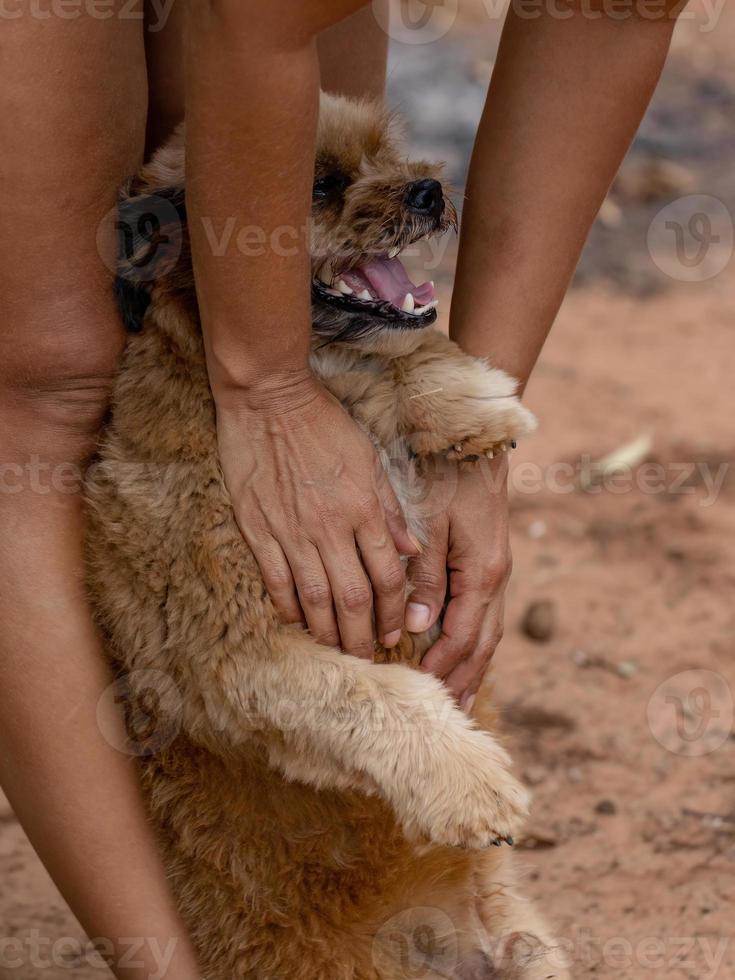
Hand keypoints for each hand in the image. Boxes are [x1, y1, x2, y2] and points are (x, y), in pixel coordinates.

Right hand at [215, 372, 418, 658]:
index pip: (388, 575)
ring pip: (315, 598)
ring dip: (328, 632)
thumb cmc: (324, 424)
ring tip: (336, 651)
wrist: (269, 397)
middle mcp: (331, 527)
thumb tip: (412, 549)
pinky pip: (276, 581)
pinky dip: (289, 609)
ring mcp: (292, 531)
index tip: (396, 631)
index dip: (394, 610)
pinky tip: (298, 624)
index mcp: (364, 509)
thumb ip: (390, 508)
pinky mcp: (259, 529)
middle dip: (363, 635)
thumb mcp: (370, 458)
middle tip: (368, 657)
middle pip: (353, 598)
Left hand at [406, 454, 511, 708]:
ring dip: (473, 664)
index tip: (421, 688)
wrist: (475, 442)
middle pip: (483, 642)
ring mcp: (497, 569)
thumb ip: (425, 578)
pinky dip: (475, 638)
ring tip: (459, 695)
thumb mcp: (431, 526)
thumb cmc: (447, 478)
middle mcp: (497, 577)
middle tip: (449, 714)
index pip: (463, 634)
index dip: (443, 664)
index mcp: (483, 573)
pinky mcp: (490, 560)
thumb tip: (418, 626)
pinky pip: (486, 611)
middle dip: (465, 677)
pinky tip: (464, 649)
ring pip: (489, 629)